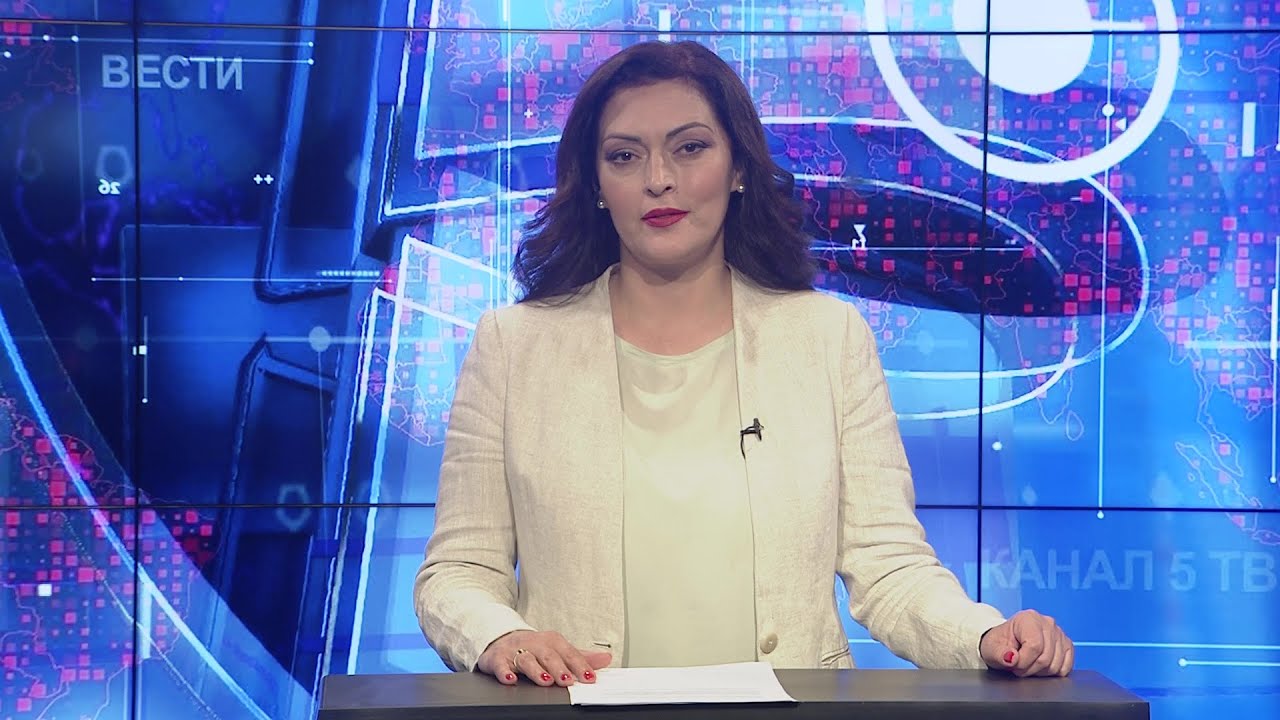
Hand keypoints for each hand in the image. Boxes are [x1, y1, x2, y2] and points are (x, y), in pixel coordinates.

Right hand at [477, 629, 612, 686]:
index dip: (579, 665)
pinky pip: (500, 665)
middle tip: (568, 680)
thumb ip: (580, 656)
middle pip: (549, 655)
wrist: (501, 639)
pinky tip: (510, 680)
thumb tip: (606, 659)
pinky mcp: (498, 658)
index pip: (569, 653)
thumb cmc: (534, 647)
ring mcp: (516, 650)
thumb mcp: (557, 650)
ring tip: (545, 681)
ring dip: (536, 670)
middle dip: (559, 668)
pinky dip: (504, 671)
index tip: (589, 677)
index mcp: (552, 641)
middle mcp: (534, 643)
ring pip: (527, 659)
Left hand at [980, 609, 1073, 676]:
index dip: (1023, 662)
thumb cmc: (999, 644)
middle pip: (1046, 658)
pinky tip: (1040, 667)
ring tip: (1028, 665)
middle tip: (1018, 667)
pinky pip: (1065, 667)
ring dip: (1040, 672)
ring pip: (1056, 665)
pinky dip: (1053, 672)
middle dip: (1030, 669)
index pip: (1034, 646)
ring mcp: (1059, 634)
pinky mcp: (1067, 645)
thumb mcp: (991, 648)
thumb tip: (1012, 658)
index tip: (1013, 664)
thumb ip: (999, 654)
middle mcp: (1047, 623)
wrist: (1006, 643)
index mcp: (1028, 618)